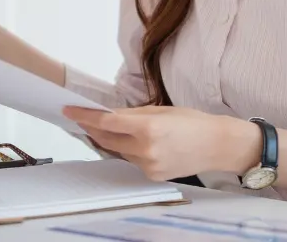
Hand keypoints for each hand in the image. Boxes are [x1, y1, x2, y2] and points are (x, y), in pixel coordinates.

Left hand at [62, 106, 250, 181]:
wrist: (217, 145)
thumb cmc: (192, 122)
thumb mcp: (161, 110)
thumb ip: (133, 114)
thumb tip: (109, 115)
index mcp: (147, 127)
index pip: (106, 122)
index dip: (84, 116)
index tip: (69, 110)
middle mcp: (145, 148)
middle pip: (107, 138)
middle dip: (93, 128)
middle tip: (82, 118)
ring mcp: (148, 165)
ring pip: (119, 151)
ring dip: (113, 140)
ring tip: (115, 128)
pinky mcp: (152, 175)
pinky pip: (132, 161)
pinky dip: (130, 151)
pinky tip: (138, 143)